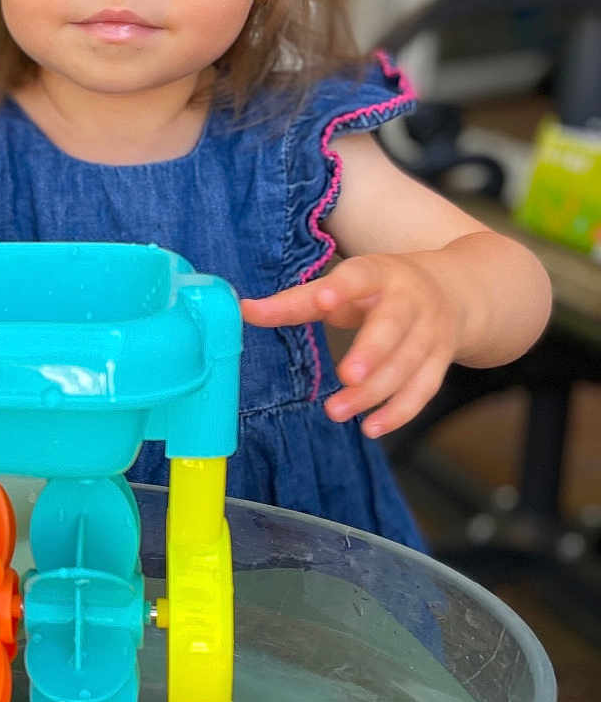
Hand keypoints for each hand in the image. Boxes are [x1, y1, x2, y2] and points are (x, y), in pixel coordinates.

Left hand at [240, 254, 460, 436]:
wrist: (456, 290)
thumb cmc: (381, 289)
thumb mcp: (344, 285)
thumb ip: (298, 301)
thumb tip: (245, 310)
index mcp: (380, 273)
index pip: (362, 276)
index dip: (345, 288)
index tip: (326, 299)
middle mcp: (411, 301)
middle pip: (394, 326)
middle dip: (372, 351)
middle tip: (346, 375)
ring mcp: (431, 332)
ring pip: (407, 364)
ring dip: (374, 391)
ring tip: (337, 411)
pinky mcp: (440, 362)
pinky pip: (424, 389)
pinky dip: (398, 411)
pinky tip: (371, 427)